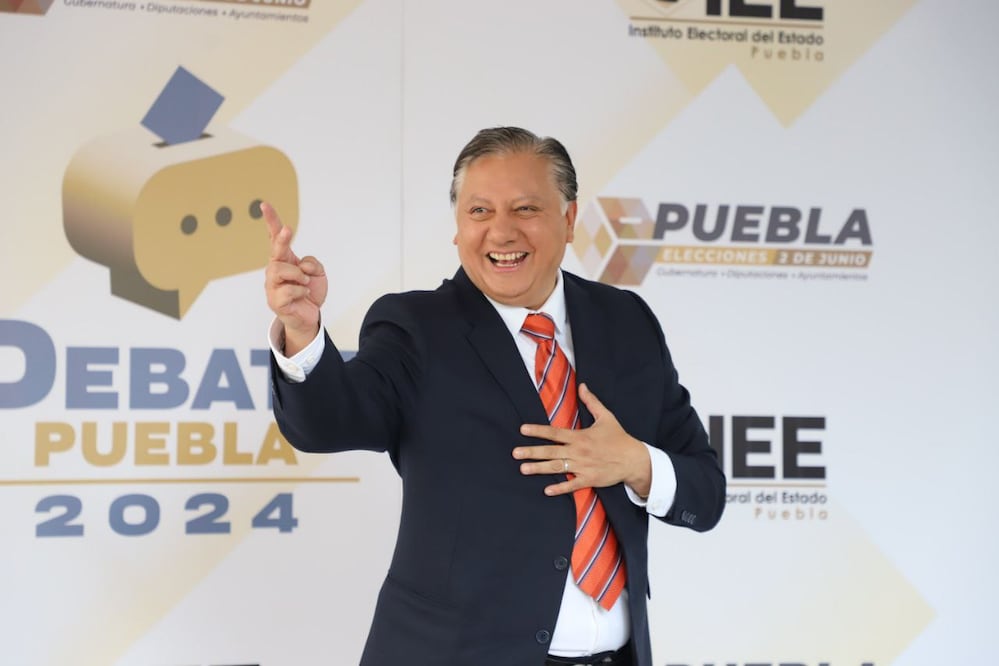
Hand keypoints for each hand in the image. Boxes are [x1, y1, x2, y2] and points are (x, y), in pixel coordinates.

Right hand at [263, 202, 328, 354]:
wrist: (309, 315)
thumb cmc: (310, 290)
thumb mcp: (318, 273)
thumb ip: (312, 264)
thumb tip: (301, 266)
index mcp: (285, 259)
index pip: (275, 238)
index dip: (271, 221)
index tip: (264, 205)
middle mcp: (275, 270)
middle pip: (275, 251)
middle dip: (282, 239)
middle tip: (289, 229)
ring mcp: (272, 285)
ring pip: (280, 270)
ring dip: (298, 276)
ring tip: (305, 283)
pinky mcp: (275, 301)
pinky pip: (288, 291)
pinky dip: (301, 291)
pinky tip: (302, 295)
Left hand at [513, 383, 651, 496]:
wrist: (634, 459)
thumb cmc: (618, 438)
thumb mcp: (606, 417)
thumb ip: (592, 402)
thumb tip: (582, 386)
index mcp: (580, 436)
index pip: (555, 432)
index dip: (538, 431)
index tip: (522, 430)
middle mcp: (579, 451)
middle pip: (551, 451)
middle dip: (532, 452)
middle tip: (515, 453)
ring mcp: (583, 466)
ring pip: (558, 467)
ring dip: (540, 469)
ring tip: (523, 469)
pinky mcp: (589, 479)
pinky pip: (572, 485)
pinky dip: (560, 488)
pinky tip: (547, 490)